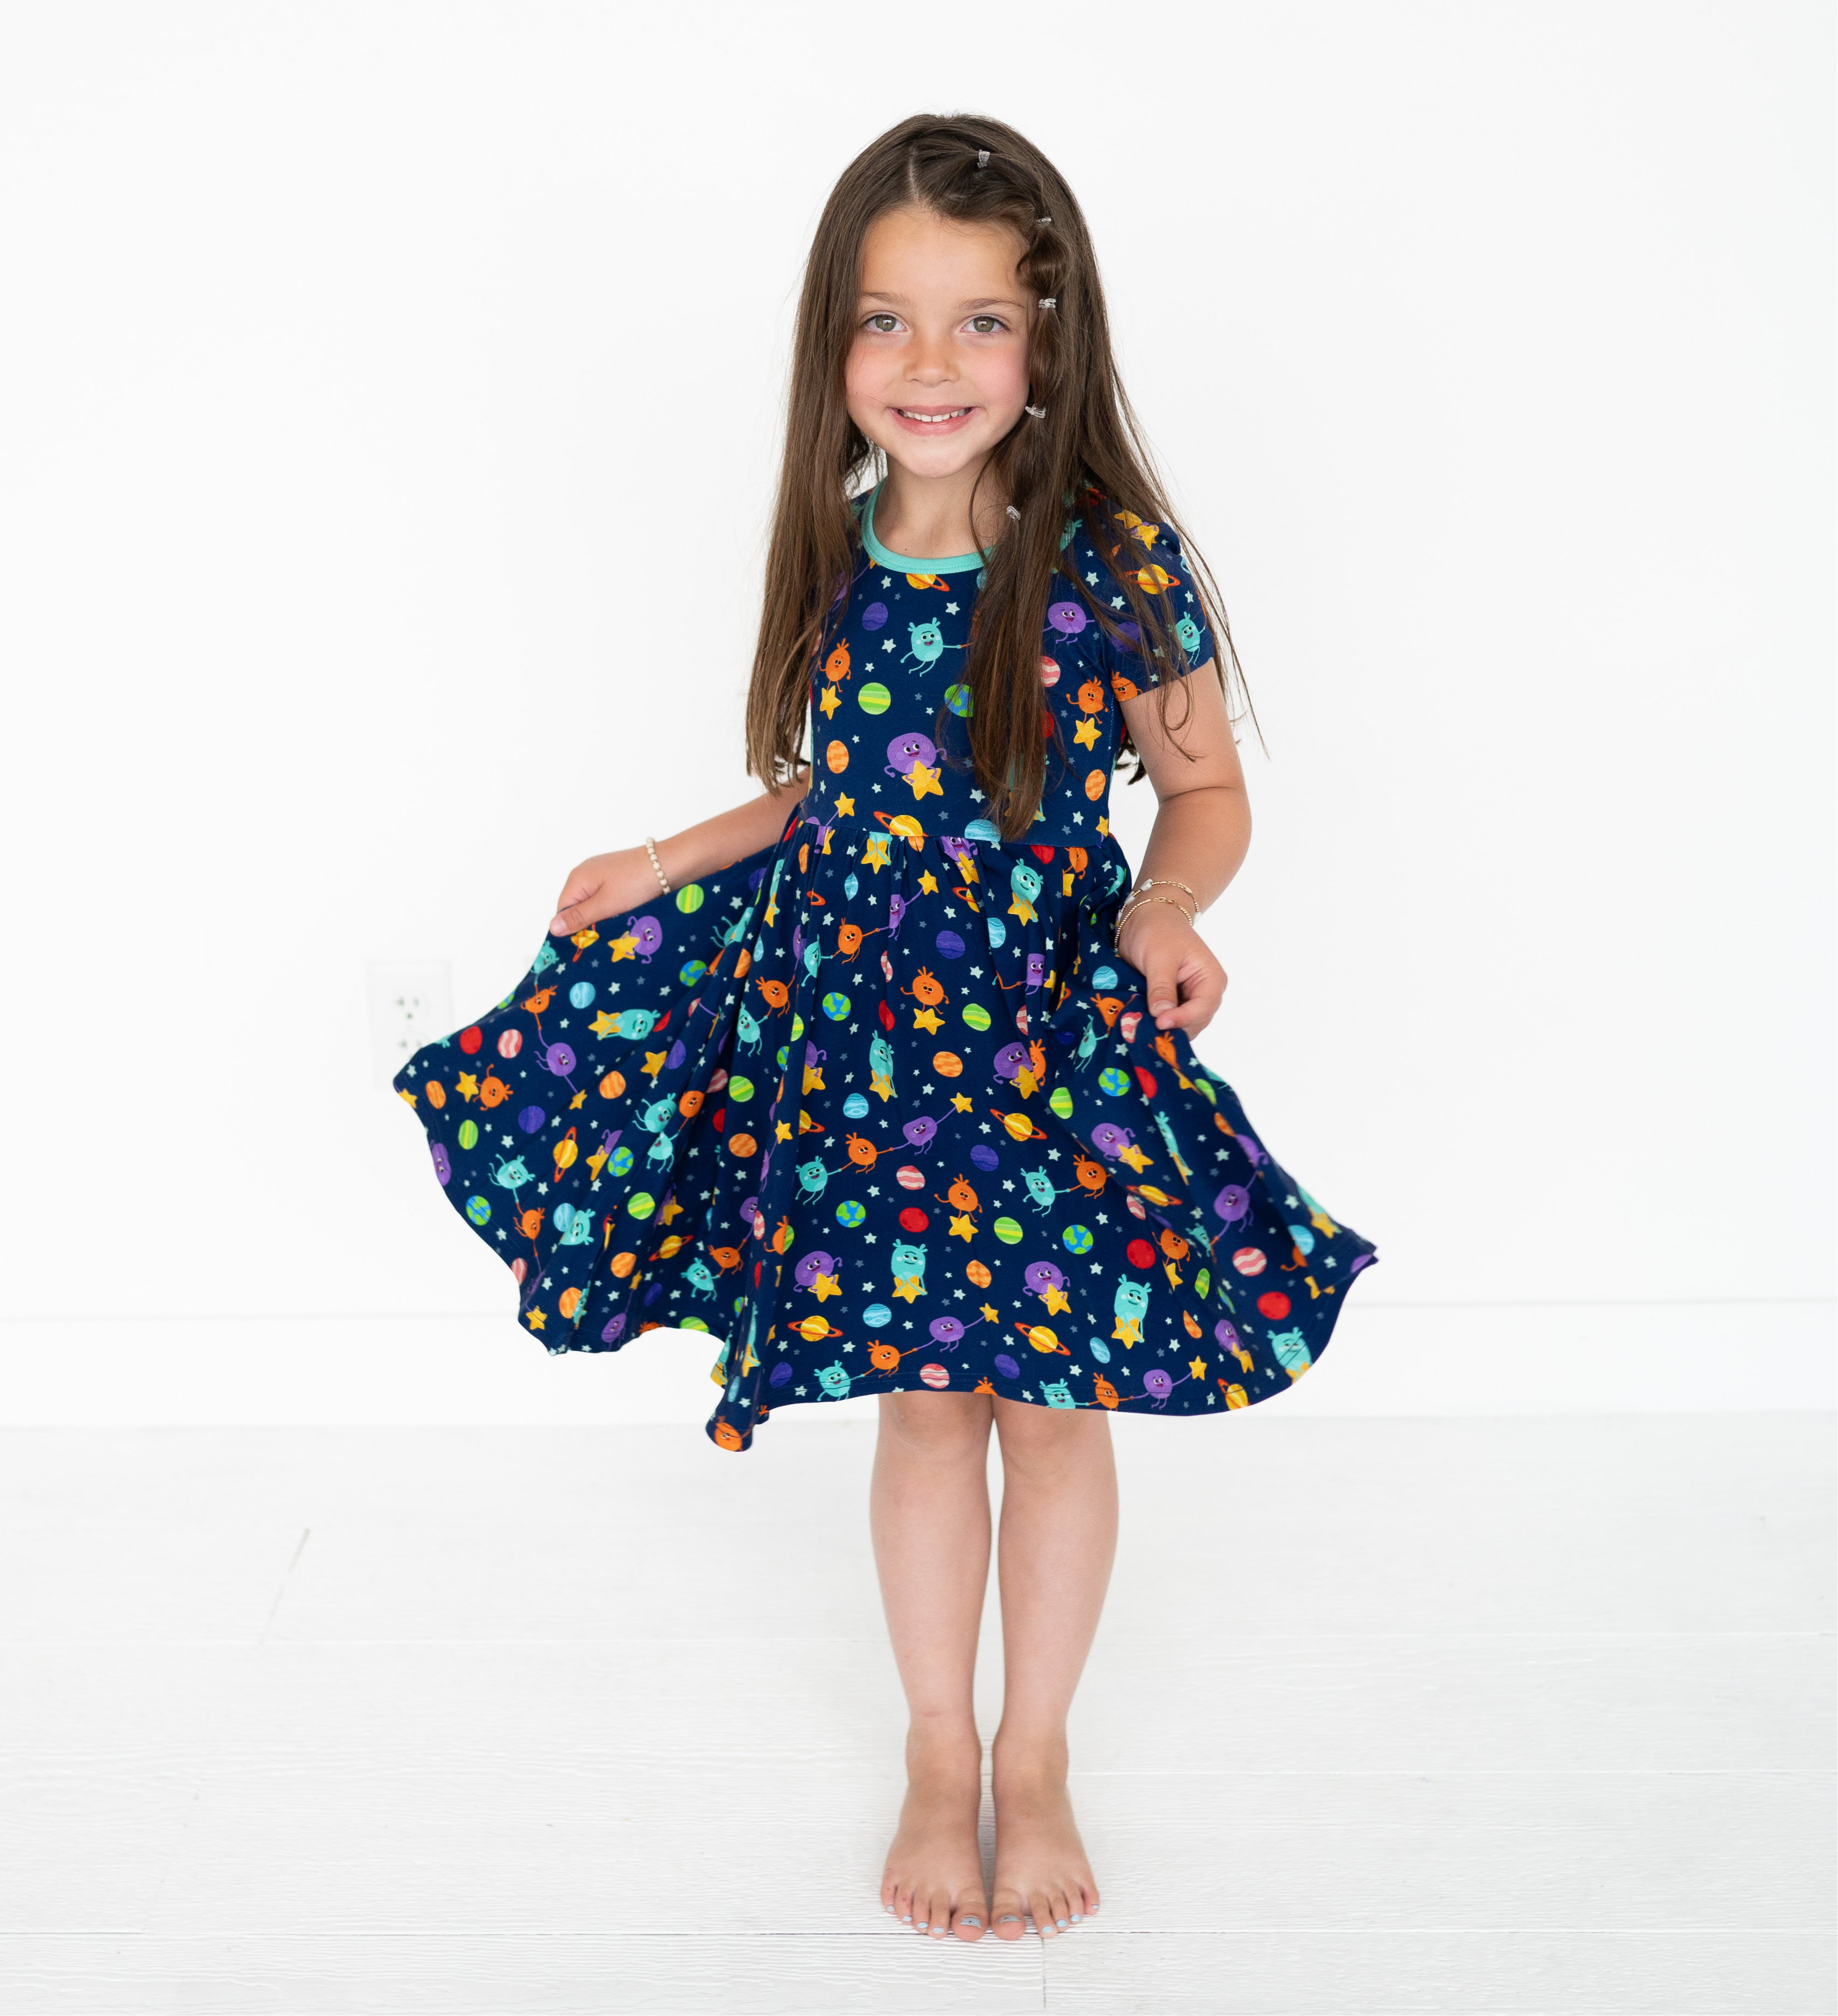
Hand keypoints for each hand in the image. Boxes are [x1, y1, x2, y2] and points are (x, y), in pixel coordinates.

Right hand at [550, 847, 667, 935]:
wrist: (671, 864)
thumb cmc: (637, 882)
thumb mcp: (606, 904)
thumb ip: (579, 917)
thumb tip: (552, 928)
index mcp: (578, 878)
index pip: (563, 910)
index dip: (572, 929)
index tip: (585, 945)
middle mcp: (588, 874)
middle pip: (579, 907)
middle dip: (590, 924)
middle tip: (603, 940)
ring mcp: (605, 874)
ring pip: (596, 904)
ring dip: (605, 918)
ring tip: (617, 929)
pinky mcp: (620, 877)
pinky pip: (610, 898)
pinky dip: (616, 909)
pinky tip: (626, 917)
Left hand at [1113, 900, 1227, 1035]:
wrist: (1148, 916)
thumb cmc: (1158, 930)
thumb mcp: (1159, 957)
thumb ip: (1161, 988)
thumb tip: (1161, 1016)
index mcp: (1211, 979)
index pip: (1202, 1008)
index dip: (1182, 1019)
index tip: (1158, 1023)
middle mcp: (1205, 993)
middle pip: (1194, 1023)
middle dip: (1172, 1029)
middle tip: (1145, 1032)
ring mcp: (1189, 1000)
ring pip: (1181, 1026)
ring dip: (1163, 1030)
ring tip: (1140, 1030)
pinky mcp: (1173, 1002)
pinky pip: (1169, 1020)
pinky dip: (1156, 1024)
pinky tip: (1140, 1025)